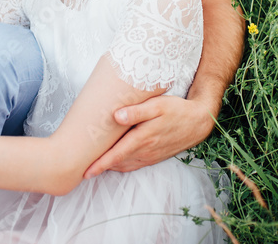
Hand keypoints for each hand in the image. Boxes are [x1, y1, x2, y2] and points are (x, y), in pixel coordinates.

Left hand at [83, 94, 213, 178]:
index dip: (100, 164)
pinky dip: (121, 165)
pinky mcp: (154, 157)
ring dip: (109, 167)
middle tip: (80, 168)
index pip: (116, 154)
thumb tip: (116, 116)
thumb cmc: (176, 110)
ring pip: (125, 165)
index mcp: (143, 138)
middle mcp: (145, 151)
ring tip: (92, 167)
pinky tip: (114, 162)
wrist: (198, 122)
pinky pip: (134, 164)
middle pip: (117, 163)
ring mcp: (150, 156)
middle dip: (99, 167)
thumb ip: (137, 111)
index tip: (85, 171)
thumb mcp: (157, 105)